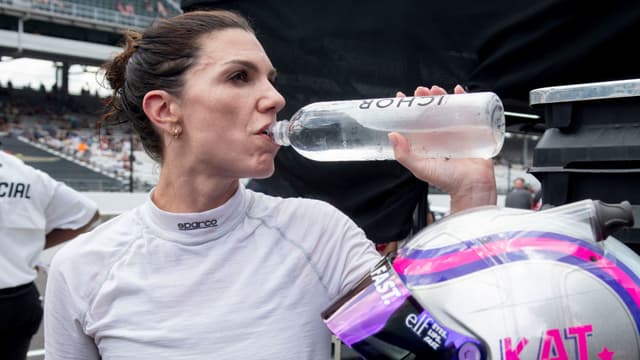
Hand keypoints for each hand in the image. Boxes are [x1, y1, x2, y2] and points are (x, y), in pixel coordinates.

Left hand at [389, 85, 496, 212]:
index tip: (401, 98)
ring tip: (437, 89)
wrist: (473, 187)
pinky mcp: (472, 131)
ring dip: (442, 96)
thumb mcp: (421, 168)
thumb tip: (392, 135)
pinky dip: (465, 99)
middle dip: (425, 99)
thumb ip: (404, 155)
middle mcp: (440, 136)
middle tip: (421, 91)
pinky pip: (468, 112)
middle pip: (431, 112)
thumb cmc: (448, 181)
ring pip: (448, 109)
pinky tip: (459, 91)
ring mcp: (456, 133)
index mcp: (427, 143)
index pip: (414, 122)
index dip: (408, 109)